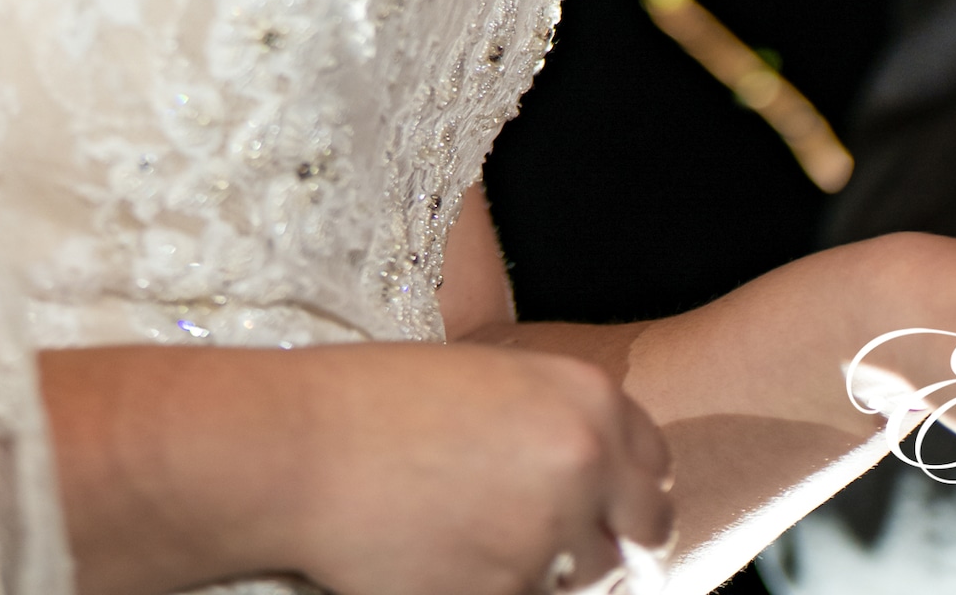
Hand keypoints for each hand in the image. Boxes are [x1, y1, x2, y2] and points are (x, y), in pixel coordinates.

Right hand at [287, 343, 673, 594]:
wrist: (301, 449)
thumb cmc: (377, 403)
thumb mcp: (486, 382)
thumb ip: (554, 425)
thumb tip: (595, 480)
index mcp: (587, 396)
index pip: (654, 466)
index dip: (626, 490)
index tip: (603, 505)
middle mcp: (585, 462)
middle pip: (646, 533)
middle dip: (611, 542)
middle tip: (560, 542)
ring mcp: (551, 533)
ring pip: (589, 580)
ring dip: (554, 572)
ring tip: (482, 540)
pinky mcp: (508, 594)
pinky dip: (498, 590)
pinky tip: (450, 561)